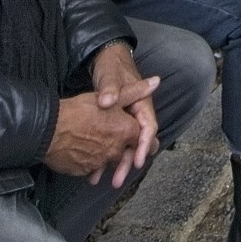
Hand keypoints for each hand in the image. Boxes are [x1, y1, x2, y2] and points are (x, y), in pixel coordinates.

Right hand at [43, 87, 142, 179]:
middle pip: (124, 151)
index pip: (140, 137)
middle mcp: (116, 149)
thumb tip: (156, 82)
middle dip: (121, 149)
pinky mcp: (84, 170)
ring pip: (107, 160)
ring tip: (92, 147)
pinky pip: (91, 167)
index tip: (136, 138)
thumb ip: (135, 91)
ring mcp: (100, 162)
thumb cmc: (78, 110)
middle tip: (110, 141)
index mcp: (125, 131)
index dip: (139, 136)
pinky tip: (82, 152)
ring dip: (103, 157)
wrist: (48, 129)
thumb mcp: (109, 96)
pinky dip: (90, 162)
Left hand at [86, 41, 165, 186]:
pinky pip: (112, 144)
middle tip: (117, 180)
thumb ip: (110, 88)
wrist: (105, 60)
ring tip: (101, 181)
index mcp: (142, 105)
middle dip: (127, 163)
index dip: (143, 146)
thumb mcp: (111, 75)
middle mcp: (135, 116)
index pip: (148, 128)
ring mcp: (124, 121)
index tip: (138, 161)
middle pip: (136, 143)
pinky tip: (92, 171)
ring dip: (114, 164)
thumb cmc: (112, 66)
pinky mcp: (113, 125)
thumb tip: (108, 101)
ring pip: (123, 147)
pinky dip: (103, 157)